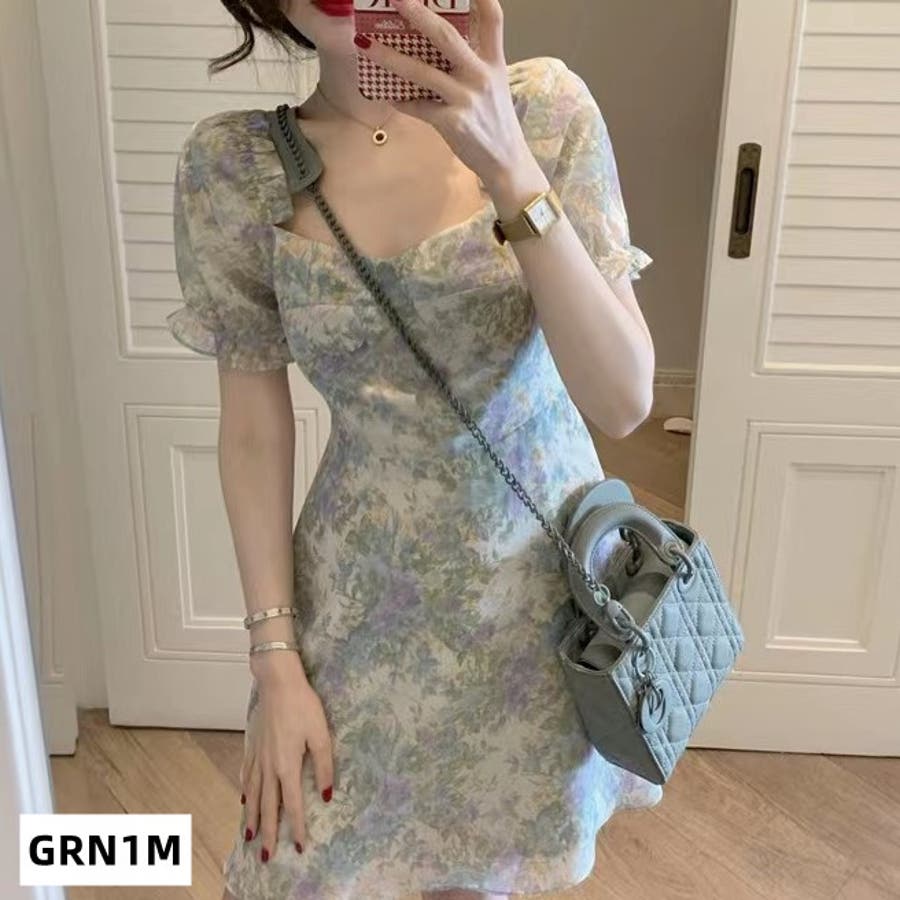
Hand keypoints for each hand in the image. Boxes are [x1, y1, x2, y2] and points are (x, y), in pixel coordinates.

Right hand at [241, 652, 333, 861]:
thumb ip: (324, 766)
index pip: (292, 805)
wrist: (277, 683)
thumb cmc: (303, 705)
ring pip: (254, 794)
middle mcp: (269, 767)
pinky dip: (245, 790)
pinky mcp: (253, 744)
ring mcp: (258, 756)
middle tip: (266, 856)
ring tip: (250, 835)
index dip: (296, 827)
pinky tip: (244, 797)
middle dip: (268, 833)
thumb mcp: (321, 735)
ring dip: (253, 817)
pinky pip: (247, 774)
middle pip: (268, 807)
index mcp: (287, 766)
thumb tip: (325, 794)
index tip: (298, 846)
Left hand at [354, 0, 532, 194]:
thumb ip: (473, 62)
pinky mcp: (453, 123)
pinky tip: (387, 94)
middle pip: (447, 37)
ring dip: (390, 57)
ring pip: (422, 73)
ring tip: (365, 44)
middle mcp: (481, 76)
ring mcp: (466, 100)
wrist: (506, 162)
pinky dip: (401, 100)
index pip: (492, 18)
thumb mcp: (494, 85)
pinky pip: (418, 107)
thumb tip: (439, 42)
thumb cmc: (495, 122)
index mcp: (494, 61)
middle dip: (418, 14)